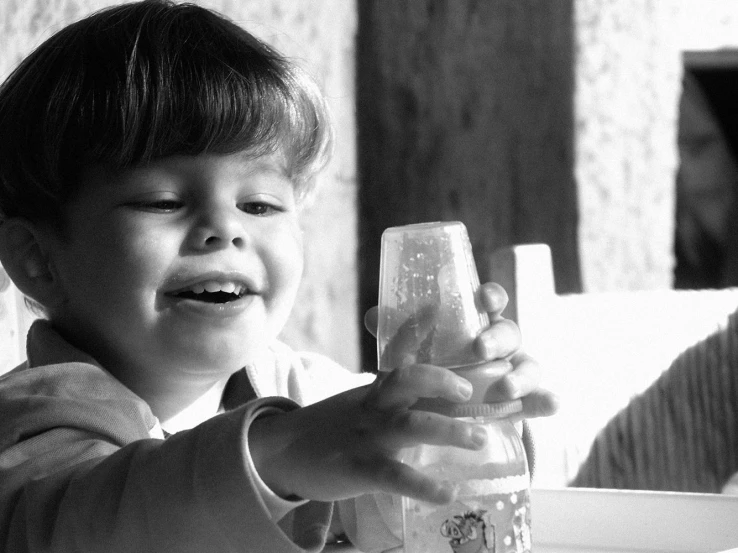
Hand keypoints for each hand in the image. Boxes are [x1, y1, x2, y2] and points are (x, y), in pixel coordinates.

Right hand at [248, 363, 484, 503]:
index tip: (472, 360)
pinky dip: (424, 486)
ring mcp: (368, 437)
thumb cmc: (333, 429)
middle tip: (472, 394)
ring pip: (411, 426)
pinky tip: (447, 494)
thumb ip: (395, 401)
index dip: (439, 362)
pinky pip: (396, 476)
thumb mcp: (362, 406)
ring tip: (479, 440)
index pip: (409, 367)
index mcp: (377, 392)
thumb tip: (439, 403)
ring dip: (449, 431)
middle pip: (409, 382)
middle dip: (443, 383)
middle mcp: (375, 408)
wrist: (282, 450)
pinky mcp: (360, 468)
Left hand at [365, 281, 557, 420]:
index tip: (483, 298)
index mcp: (475, 326)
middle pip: (509, 332)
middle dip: (498, 338)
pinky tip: (553, 403)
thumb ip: (399, 338)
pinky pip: (539, 400)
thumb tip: (373, 316)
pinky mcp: (522, 404)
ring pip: (528, 365)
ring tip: (506, 389)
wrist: (441, 420)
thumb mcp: (412, 358)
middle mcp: (498, 346)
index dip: (491, 296)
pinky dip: (548, 400)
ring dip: (521, 374)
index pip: (490, 302)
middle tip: (480, 349)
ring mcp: (513, 374)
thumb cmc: (431, 377)